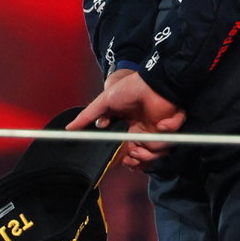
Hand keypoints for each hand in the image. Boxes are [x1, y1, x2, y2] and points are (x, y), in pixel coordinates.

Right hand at [68, 69, 185, 169]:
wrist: (152, 80)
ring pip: (155, 153)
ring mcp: (156, 131)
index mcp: (127, 129)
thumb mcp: (104, 102)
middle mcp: (141, 133)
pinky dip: (167, 133)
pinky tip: (161, 124)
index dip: (123, 159)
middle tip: (133, 152)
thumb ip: (88, 116)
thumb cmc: (129, 89)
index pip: (125, 152)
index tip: (121, 159)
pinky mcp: (170, 127)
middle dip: (137, 160)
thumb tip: (69, 128)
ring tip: (144, 142)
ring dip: (150, 151)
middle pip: (140, 158)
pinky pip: (171, 139)